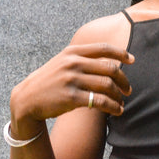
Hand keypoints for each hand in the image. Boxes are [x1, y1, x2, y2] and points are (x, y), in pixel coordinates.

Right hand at [10, 43, 134, 124]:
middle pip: (109, 68)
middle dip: (123, 79)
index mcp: (73, 52)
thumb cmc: (49, 80)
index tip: (132, 60)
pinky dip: (113, 106)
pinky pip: (100, 101)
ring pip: (107, 85)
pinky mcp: (71, 97)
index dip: (121, 53)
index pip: (103, 48)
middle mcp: (73, 63)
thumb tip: (111, 62)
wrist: (27, 99)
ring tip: (122, 102)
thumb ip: (83, 58)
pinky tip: (117, 110)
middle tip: (128, 89)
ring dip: (119, 95)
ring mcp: (72, 79)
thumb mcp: (63, 62)